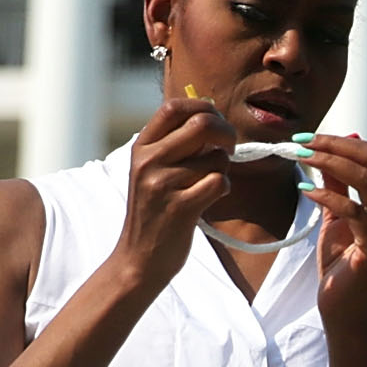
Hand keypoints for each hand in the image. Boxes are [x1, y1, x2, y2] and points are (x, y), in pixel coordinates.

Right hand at [112, 98, 235, 290]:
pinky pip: (220, 182)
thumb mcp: (151, 170)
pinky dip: (223, 189)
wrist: (138, 259)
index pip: (174, 107)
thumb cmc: (154, 211)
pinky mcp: (180, 208)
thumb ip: (175, 143)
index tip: (215, 122)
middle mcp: (148, 161)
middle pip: (202, 124)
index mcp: (141, 147)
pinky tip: (209, 200)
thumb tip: (212, 116)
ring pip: (217, 158)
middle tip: (228, 148)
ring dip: (222, 170)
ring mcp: (162, 184)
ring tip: (206, 186)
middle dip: (226, 133)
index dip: (203, 107)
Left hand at [297, 132, 366, 330]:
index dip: (340, 142)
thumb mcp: (338, 217)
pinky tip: (305, 190)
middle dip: (334, 146)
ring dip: (328, 163)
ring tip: (300, 158)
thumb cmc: (342, 264)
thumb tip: (326, 150)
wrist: (345, 309)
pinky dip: (327, 196)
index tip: (308, 138)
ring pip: (366, 180)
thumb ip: (337, 185)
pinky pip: (354, 211)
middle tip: (301, 143)